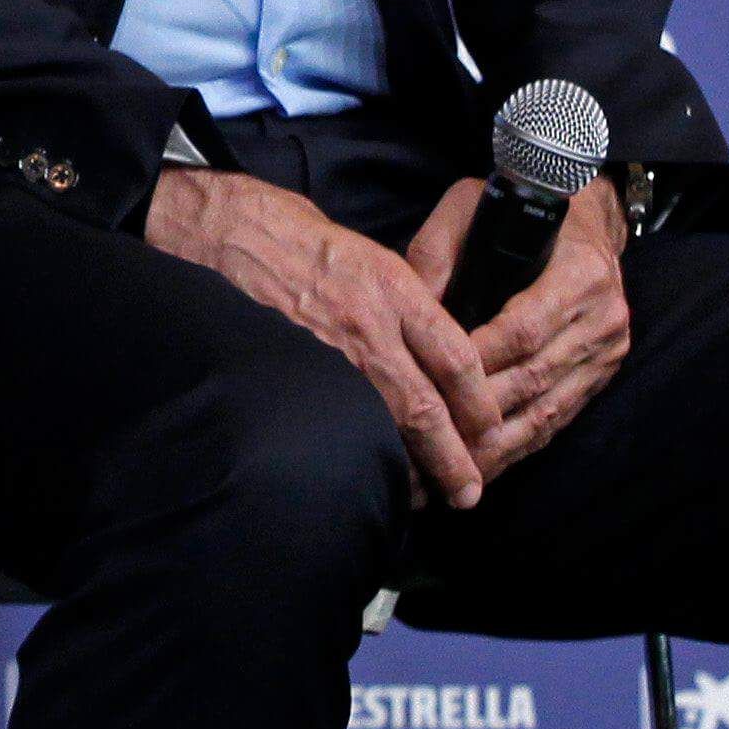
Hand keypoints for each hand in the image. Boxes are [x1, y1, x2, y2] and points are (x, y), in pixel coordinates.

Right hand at [144, 162, 500, 507]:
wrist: (236, 233)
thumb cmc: (303, 241)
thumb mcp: (372, 258)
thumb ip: (407, 305)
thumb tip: (438, 355)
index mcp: (395, 288)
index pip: (456, 357)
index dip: (479, 401)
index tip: (491, 428)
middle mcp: (369, 324)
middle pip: (425, 407)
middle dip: (452, 456)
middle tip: (469, 490)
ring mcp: (330, 353)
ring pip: (384, 423)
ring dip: (411, 465)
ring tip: (428, 496)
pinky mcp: (296, 370)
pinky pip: (339, 422)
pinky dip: (360, 452)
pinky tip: (370, 474)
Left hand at [405, 175, 631, 480]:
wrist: (585, 217)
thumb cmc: (518, 213)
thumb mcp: (470, 207)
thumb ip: (436, 251)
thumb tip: (404, 305)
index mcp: (580, 273)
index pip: (523, 331)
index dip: (478, 364)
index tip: (433, 388)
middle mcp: (602, 316)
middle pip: (534, 378)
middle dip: (482, 417)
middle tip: (434, 446)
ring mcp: (608, 349)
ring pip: (548, 408)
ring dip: (501, 445)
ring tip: (456, 471)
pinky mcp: (603, 372)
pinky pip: (560, 416)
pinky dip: (523, 443)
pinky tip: (489, 463)